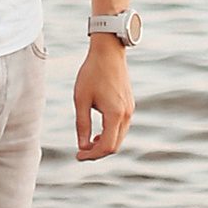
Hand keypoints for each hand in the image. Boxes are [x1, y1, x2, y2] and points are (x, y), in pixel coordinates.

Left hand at [73, 37, 134, 161]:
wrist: (108, 52)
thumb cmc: (92, 73)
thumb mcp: (81, 99)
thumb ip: (82, 125)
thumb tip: (82, 146)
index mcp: (115, 114)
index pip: (107, 147)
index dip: (92, 155)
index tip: (77, 156)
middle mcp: (126, 114)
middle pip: (115, 145)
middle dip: (98, 152)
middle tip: (81, 152)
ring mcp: (130, 109)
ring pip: (119, 137)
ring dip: (104, 143)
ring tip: (88, 143)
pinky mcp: (129, 105)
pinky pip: (122, 127)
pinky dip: (110, 134)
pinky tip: (98, 132)